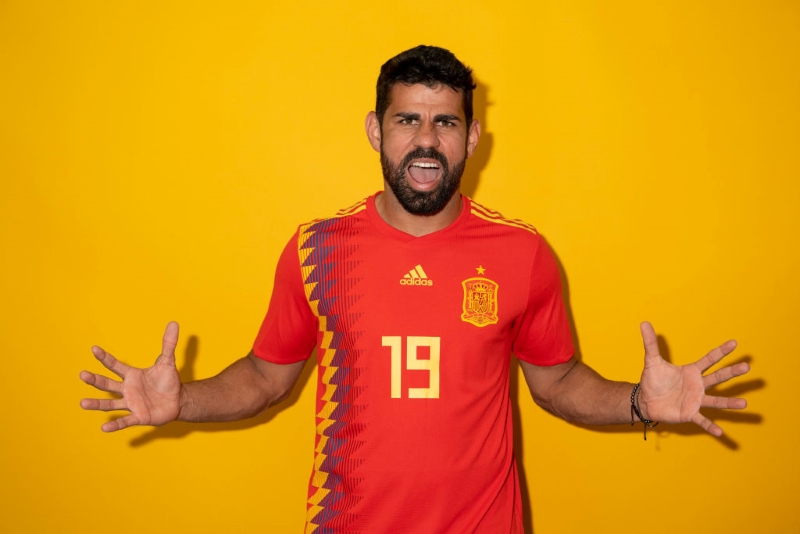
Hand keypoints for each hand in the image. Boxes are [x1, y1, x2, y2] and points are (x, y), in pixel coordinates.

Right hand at [80, 322, 181, 431]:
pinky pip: (125, 420)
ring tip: (83, 403)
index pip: (115, 365)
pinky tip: (104, 427)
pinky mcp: (139, 416)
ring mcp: (132, 403)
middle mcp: (128, 389)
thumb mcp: (168, 362)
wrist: (178, 400)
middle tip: (82, 375)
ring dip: (97, 404)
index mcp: (132, 375)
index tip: (94, 349)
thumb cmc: (168, 381)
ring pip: (110, 404)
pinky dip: (115, 424)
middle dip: (95, 380)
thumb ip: (168, 344)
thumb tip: (174, 322)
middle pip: (108, 384)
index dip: (105, 358)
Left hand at [637, 321, 749, 436]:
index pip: (709, 359)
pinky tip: (720, 432)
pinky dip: (710, 426)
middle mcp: (697, 386)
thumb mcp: (651, 361)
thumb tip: (644, 323)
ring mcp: (695, 400)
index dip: (721, 351)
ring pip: (715, 401)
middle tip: (747, 367)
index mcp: (691, 372)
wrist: (645, 400)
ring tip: (744, 403)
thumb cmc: (652, 380)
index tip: (734, 343)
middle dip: (732, 372)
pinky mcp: (689, 413)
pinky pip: (702, 420)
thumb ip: (650, 343)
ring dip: (729, 403)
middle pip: (718, 377)